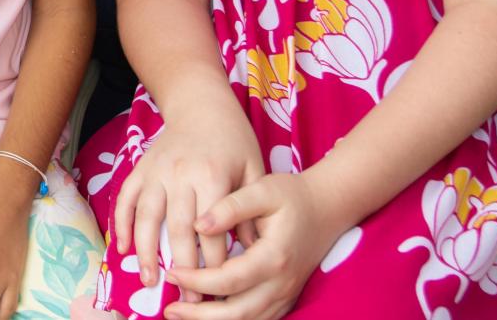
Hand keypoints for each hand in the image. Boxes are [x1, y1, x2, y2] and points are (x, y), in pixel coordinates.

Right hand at [113, 103, 263, 298]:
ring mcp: (156, 172)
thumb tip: (248, 252)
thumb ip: (249, 211)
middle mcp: (180, 175)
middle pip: (176, 230)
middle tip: (186, 299)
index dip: (213, 265)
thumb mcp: (254, 170)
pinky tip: (122, 248)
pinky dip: (120, 224)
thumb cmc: (233, 140)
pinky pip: (125, 199)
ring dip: (145, 252)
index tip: (216, 292)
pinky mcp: (140, 168)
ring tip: (149, 281)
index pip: (211, 231)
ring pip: (145, 218)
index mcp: (211, 177)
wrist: (201, 104)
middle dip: (181, 268)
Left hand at [163, 172, 350, 319]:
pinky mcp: (285, 298)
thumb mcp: (262, 190)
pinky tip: (207, 314)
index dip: (198, 279)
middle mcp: (281, 283)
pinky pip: (258, 319)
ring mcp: (285, 294)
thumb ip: (230, 206)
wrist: (327, 208)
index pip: (229, 279)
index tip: (171, 272)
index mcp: (274, 257)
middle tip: (169, 309)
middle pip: (238, 312)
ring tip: (181, 314)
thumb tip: (198, 225)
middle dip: (200, 315)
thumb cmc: (291, 196)